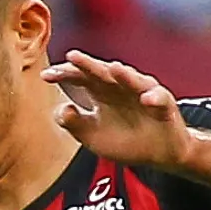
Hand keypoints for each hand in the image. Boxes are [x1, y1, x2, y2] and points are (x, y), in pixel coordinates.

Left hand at [47, 50, 195, 168]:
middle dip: (88, 65)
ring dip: (124, 74)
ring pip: (133, 80)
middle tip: (72, 56)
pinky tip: (147, 99)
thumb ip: (74, 123)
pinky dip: (154, 98)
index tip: (45, 75)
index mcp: (102, 93)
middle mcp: (122, 88)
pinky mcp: (164, 107)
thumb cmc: (123, 139)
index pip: (81, 78)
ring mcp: (144, 94)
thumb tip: (61, 109)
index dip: (65, 75)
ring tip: (113, 68)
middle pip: (103, 73)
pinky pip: (160, 100)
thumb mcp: (92, 136)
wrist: (155, 154)